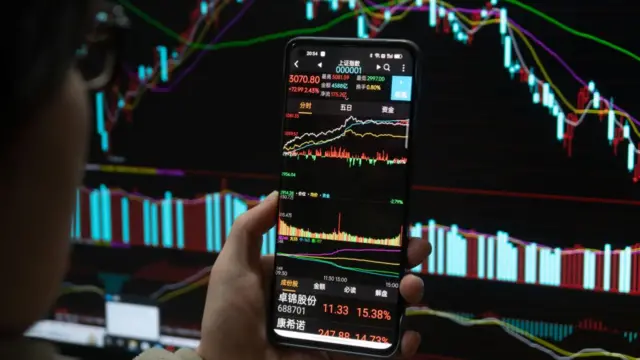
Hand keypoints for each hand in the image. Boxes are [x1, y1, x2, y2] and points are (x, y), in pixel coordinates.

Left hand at [198, 191, 430, 359]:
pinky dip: (404, 344)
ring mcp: (339, 326)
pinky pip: (383, 349)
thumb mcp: (233, 266)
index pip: (347, 248)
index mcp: (305, 272)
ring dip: (410, 292)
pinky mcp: (345, 354)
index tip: (393, 222)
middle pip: (376, 273)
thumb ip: (249, 228)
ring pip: (386, 306)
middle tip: (416, 250)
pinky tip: (410, 335)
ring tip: (412, 287)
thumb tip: (279, 193)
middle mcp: (327, 295)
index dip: (372, 235)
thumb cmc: (228, 319)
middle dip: (403, 259)